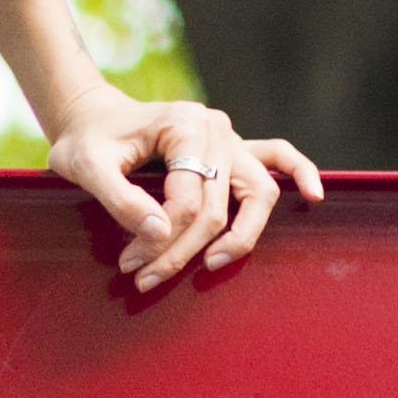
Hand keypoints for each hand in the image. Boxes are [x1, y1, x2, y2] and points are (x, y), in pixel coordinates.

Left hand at [43, 90, 324, 293]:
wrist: (90, 119)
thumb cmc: (85, 140)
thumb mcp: (84, 165)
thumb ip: (119, 198)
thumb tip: (158, 232)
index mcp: (184, 124)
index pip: (188, 198)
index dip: (161, 240)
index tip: (130, 263)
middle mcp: (215, 128)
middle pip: (219, 205)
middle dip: (185, 249)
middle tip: (147, 278)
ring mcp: (230, 138)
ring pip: (258, 192)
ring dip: (240, 235)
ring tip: (212, 263)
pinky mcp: (233, 150)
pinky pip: (278, 157)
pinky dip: (299, 173)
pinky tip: (313, 196)